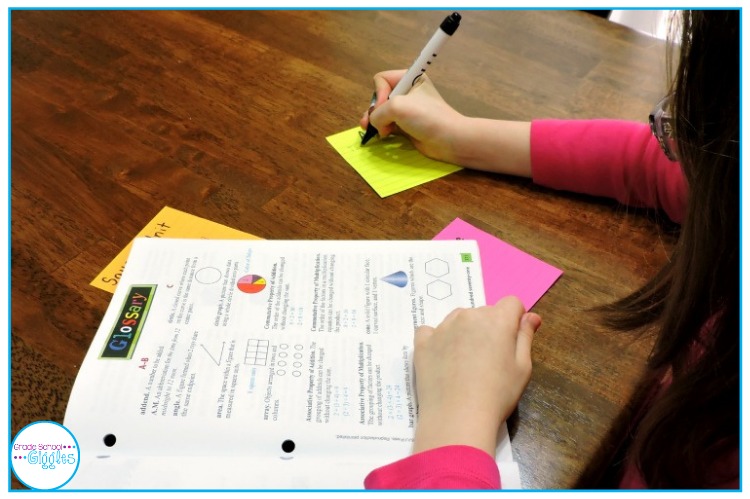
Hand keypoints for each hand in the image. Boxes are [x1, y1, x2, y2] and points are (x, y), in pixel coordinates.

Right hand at [359, 70, 464, 163]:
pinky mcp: (406, 125)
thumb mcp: (397, 107)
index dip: (379, 93)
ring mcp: (407, 109)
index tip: (387, 107)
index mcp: (409, 79)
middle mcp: (407, 92)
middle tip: (369, 123)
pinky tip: (381, 135)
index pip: (382, 79)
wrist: (448, 139)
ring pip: (382, 112)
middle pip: (379, 96)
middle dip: (374, 109)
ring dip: (375, 120)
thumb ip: (378, 113)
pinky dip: (382, 128)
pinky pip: (388, 123)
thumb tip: (374, 124)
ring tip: (370, 130)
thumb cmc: (426, 117)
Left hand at [411, 296, 540, 456]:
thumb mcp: (522, 368)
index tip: (511, 341)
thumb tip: (530, 316)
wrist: (457, 417)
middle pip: (484, 312)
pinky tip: (442, 359)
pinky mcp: (422, 342)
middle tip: (489, 359)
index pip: (511, 303)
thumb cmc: (497, 395)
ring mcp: (442, 327)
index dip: (514, 320)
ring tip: (465, 362)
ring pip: (458, 319)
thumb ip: (525, 337)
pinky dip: (437, 340)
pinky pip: (430, 331)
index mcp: (497, 320)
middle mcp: (468, 316)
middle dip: (489, 328)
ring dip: (464, 331)